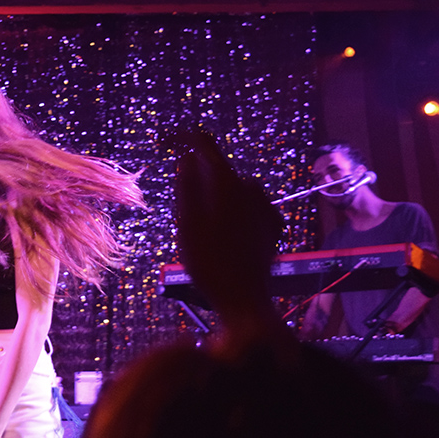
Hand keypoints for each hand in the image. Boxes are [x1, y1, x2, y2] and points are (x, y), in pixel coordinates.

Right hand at [173, 130, 285, 346]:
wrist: (243, 299)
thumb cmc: (208, 263)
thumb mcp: (187, 223)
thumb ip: (188, 186)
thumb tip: (187, 158)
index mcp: (226, 184)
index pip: (204, 144)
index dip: (182, 139)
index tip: (165, 142)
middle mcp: (250, 188)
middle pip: (218, 171)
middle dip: (199, 181)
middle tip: (182, 213)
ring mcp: (265, 206)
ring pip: (232, 190)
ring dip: (216, 200)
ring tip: (203, 232)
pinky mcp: (272, 223)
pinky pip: (247, 207)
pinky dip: (233, 213)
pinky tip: (225, 237)